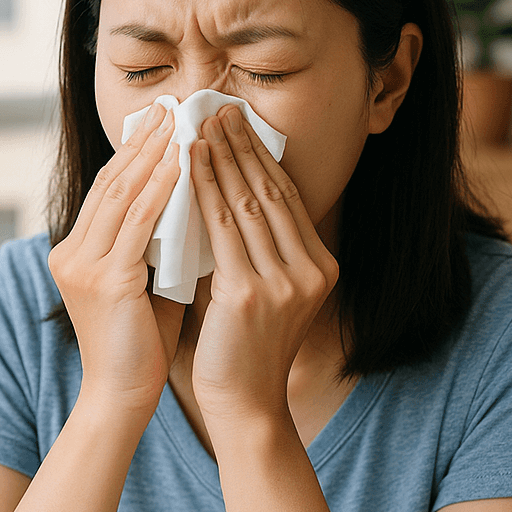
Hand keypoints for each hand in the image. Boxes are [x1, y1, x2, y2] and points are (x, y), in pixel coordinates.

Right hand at [48, 103, 184, 420]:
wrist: (122, 396)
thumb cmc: (140, 343)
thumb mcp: (144, 281)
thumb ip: (155, 244)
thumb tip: (190, 201)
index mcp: (75, 253)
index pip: (107, 191)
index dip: (133, 155)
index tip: (160, 124)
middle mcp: (70, 253)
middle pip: (110, 183)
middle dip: (142, 142)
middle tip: (169, 106)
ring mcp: (83, 265)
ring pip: (122, 195)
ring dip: (153, 154)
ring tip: (177, 121)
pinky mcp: (104, 279)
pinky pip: (138, 222)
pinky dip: (161, 189)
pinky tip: (181, 162)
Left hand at [188, 106, 338, 430]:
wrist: (245, 402)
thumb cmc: (244, 346)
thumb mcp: (264, 288)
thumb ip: (256, 247)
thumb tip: (228, 190)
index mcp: (321, 266)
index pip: (287, 197)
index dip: (261, 156)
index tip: (238, 123)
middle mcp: (311, 270)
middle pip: (270, 192)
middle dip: (241, 146)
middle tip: (217, 109)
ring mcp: (285, 282)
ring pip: (247, 203)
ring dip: (220, 158)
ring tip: (199, 125)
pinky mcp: (251, 294)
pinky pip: (222, 228)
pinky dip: (204, 189)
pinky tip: (189, 163)